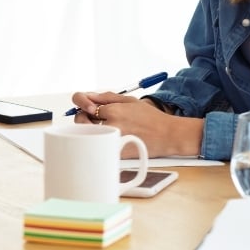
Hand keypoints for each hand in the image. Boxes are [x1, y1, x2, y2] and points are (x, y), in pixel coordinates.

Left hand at [69, 91, 202, 156]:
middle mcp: (111, 126)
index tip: (89, 107)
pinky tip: (108, 139)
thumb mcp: (130, 100)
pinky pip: (98, 147)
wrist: (168, 136)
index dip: (84, 105)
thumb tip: (89, 96)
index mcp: (114, 111)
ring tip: (102, 128)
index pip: (86, 106)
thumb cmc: (151, 118)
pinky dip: (99, 143)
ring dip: (89, 130)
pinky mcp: (116, 153)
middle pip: (81, 121)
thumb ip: (107, 97)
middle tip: (90, 118)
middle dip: (82, 117)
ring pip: (87, 134)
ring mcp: (113, 141)